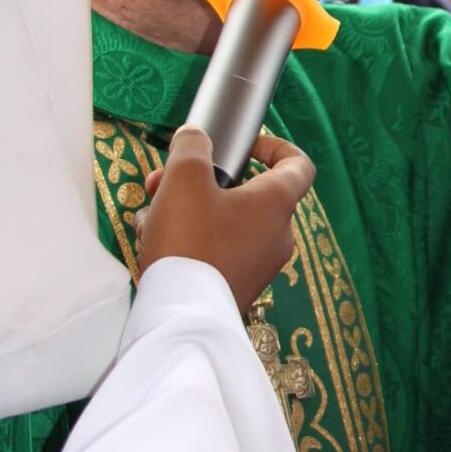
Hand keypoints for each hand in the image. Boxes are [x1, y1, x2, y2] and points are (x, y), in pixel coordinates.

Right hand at [137, 126, 315, 313]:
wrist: (183, 314)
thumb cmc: (190, 242)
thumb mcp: (184, 177)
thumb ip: (192, 146)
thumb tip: (195, 137)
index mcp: (277, 203)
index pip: (298, 165)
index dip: (275, 146)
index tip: (244, 145)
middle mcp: (278, 234)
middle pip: (247, 192)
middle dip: (203, 181)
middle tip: (166, 181)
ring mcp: (261, 263)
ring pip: (225, 221)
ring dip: (189, 209)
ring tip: (152, 214)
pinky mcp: (239, 284)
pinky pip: (218, 249)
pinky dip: (191, 239)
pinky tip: (155, 241)